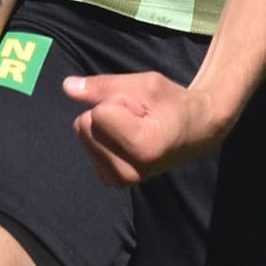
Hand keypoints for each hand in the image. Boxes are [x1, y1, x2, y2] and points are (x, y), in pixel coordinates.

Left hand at [66, 72, 229, 185]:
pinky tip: (128, 140)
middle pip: (84, 126)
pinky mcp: (112, 181)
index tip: (145, 108)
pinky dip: (104, 139)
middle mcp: (129, 171)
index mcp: (142, 147)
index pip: (98, 113)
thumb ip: (104, 86)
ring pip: (83, 136)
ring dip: (106, 126)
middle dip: (109, 113)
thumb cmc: (174, 103)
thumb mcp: (146, 84)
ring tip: (136, 128)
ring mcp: (120, 180)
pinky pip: (88, 147)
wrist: (198, 132)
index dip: (120, 101)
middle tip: (140, 117)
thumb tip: (67, 86)